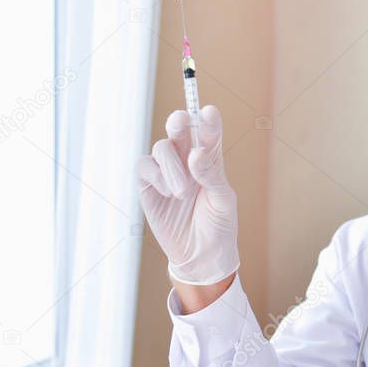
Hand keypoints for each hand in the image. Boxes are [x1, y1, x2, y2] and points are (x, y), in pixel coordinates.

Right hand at [136, 105, 239, 285]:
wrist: (200, 254)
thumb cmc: (218, 224)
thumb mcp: (223, 200)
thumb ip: (212, 174)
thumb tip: (196, 153)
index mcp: (211, 159)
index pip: (209, 133)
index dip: (208, 120)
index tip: (209, 111)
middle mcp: (187, 160)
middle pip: (180, 129)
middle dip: (179, 121)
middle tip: (180, 120)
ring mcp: (166, 171)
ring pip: (161, 147)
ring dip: (172, 166)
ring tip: (182, 192)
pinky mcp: (149, 186)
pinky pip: (144, 167)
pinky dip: (156, 176)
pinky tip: (169, 193)